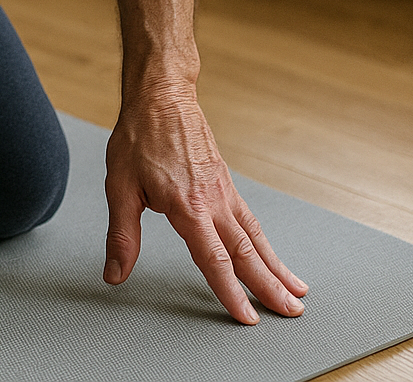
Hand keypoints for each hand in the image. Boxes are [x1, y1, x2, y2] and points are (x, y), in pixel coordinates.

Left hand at [103, 85, 307, 323]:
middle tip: (292, 313)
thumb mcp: (119, 186)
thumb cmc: (139, 136)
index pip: (213, 260)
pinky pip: (249, 217)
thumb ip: (121, 235)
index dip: (230, 292)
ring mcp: (223, 189)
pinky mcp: (225, 181)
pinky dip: (264, 240)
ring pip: (255, 235)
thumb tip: (114, 273)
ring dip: (277, 265)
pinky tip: (270, 253)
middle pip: (246, 252)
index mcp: (187, 206)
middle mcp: (212, 200)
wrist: (161, 95)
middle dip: (269, 286)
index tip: (247, 317)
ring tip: (298, 291)